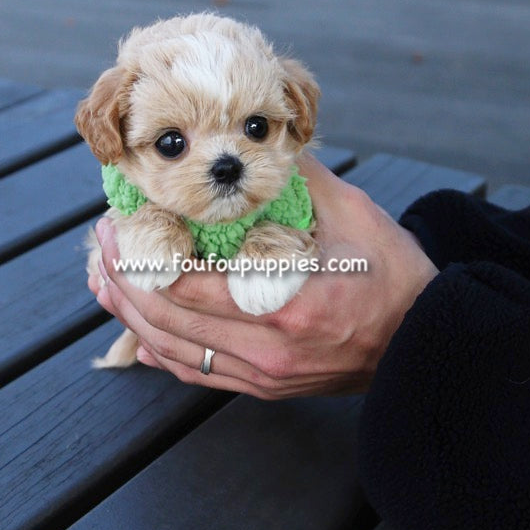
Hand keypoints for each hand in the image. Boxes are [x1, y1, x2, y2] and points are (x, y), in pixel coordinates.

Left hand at [87, 154, 437, 398]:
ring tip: (105, 280)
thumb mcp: (354, 215)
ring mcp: (265, 375)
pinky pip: (197, 373)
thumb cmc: (395, 278)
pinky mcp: (266, 388)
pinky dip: (161, 350)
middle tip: (101, 243)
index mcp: (288, 301)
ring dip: (131, 314)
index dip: (141, 256)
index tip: (118, 222)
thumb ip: (300, 178)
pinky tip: (138, 328)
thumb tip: (256, 141)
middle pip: (168, 320)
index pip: (188, 284)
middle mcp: (269, 348)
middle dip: (124, 279)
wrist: (428, 344)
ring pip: (173, 350)